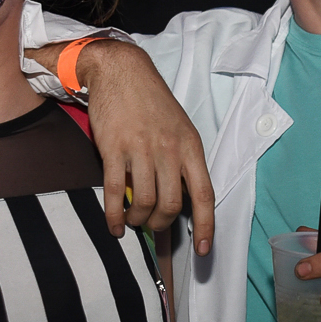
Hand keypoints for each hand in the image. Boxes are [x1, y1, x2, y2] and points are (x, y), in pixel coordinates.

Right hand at [76, 41, 214, 251]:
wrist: (122, 71)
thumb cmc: (152, 102)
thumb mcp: (179, 128)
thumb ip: (182, 161)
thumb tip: (180, 200)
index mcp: (191, 146)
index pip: (204, 195)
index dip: (206, 226)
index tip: (204, 250)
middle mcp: (169, 150)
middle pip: (172, 205)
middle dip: (162, 225)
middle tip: (153, 226)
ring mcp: (141, 149)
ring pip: (145, 202)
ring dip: (138, 221)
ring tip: (133, 222)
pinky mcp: (113, 149)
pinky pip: (116, 193)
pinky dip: (114, 216)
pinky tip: (114, 225)